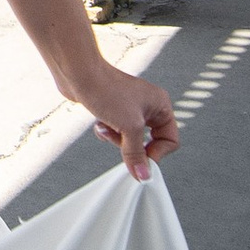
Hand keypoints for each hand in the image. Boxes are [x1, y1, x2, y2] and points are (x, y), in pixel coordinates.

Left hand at [76, 60, 178, 182]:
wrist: (79, 74)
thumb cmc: (107, 90)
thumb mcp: (128, 127)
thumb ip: (136, 154)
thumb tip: (143, 175)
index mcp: (160, 105)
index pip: (170, 140)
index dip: (156, 153)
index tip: (140, 161)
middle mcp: (148, 105)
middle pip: (148, 141)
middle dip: (130, 144)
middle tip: (119, 139)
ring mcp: (130, 107)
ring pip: (129, 138)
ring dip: (115, 138)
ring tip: (106, 127)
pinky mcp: (114, 110)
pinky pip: (115, 131)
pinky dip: (106, 132)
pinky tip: (99, 123)